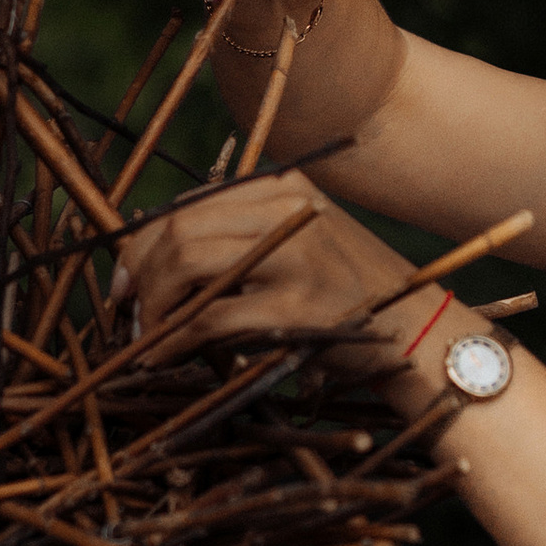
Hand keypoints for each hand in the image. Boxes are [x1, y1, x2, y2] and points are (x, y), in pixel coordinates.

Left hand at [109, 172, 423, 366]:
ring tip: (144, 336)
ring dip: (151, 305)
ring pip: (185, 264)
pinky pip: (206, 317)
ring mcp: (295, 256)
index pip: (189, 205)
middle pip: (178, 230)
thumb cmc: (351, 298)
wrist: (420, 332)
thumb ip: (243, 238)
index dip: (141, 242)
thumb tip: (152, 258)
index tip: (124, 280)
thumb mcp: (302, 244)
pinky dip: (171, 340)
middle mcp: (289, 210)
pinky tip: (161, 357)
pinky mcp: (296, 306)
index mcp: (284, 187)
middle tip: (125, 312)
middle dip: (137, 274)